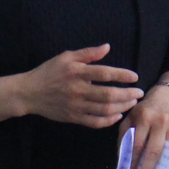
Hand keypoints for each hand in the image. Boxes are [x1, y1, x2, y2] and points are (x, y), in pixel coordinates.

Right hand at [18, 44, 143, 128]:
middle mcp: (77, 90)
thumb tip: (107, 47)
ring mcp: (75, 106)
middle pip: (107, 94)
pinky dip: (108, 121)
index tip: (134, 77)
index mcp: (76, 72)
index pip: (103, 73)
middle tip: (139, 93)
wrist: (29, 92)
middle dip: (127, 94)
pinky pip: (94, 122)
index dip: (121, 75)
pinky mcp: (73, 118)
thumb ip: (88, 53)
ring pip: (104, 110)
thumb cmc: (49, 72)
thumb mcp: (66, 57)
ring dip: (121, 107)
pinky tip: (117, 116)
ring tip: (131, 103)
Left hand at [117, 85, 168, 168]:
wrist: (166, 99)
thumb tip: (123, 160)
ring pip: (166, 153)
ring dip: (158, 168)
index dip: (133, 161)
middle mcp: (161, 121)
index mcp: (144, 117)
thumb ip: (124, 136)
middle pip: (154, 151)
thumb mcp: (130, 118)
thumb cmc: (144, 112)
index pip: (137, 144)